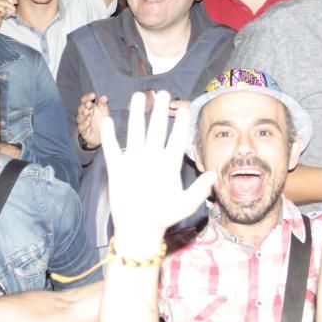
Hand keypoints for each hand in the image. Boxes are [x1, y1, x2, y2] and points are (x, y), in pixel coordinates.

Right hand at [78, 93, 109, 148]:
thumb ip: (103, 104)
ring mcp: (83, 122)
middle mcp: (84, 114)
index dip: (88, 97)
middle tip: (89, 104)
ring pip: (80, 117)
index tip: (93, 95)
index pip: (85, 100)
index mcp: (89, 107)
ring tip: (87, 112)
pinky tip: (87, 124)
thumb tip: (104, 97)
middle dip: (85, 106)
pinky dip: (84, 125)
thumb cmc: (102, 121)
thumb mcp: (104, 111)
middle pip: (81, 108)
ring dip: (83, 115)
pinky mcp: (83, 131)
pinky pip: (81, 127)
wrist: (102, 136)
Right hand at [101, 91, 215, 255]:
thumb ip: (199, 191)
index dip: (180, 124)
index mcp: (169, 164)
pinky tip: (107, 121)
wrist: (139, 229)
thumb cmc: (163, 217)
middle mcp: (152, 158)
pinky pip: (112, 148)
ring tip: (138, 96)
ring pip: (135, 132)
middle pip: (156, 129)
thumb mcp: (184, 205)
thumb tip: (213, 175)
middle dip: (159, 111)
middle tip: (162, 92)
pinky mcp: (117, 169)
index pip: (176, 139)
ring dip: (136, 115)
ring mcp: (134, 161)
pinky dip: (109, 136)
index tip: (184, 108)